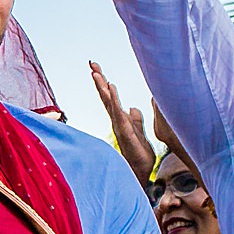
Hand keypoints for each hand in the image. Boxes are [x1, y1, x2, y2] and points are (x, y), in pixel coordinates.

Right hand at [88, 64, 157, 189]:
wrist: (141, 170)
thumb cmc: (139, 153)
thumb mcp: (139, 131)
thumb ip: (136, 119)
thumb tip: (132, 107)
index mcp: (120, 119)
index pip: (110, 97)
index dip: (104, 83)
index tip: (97, 69)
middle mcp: (116, 120)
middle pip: (105, 96)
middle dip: (99, 79)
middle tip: (92, 63)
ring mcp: (119, 125)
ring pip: (108, 102)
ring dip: (102, 87)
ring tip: (96, 72)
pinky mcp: (125, 131)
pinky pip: (118, 111)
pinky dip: (114, 98)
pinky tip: (111, 87)